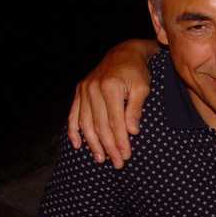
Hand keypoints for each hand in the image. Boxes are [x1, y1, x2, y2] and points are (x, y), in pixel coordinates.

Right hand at [67, 40, 154, 168]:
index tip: (126, 156)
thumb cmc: (136, 72)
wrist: (123, 53)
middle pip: (100, 125)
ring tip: (101, 159)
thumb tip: (132, 132)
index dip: (120, 141)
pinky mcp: (79, 91)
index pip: (115, 122)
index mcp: (110, 87)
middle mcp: (93, 88)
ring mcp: (83, 89)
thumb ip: (135, 109)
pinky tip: (78, 145)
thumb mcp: (142, 88)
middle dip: (109, 147)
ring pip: (85, 123)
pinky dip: (73, 131)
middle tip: (117, 163)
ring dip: (92, 144)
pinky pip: (73, 114)